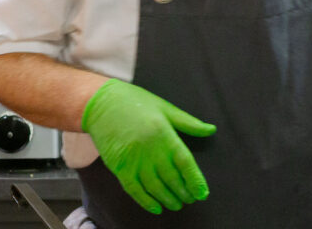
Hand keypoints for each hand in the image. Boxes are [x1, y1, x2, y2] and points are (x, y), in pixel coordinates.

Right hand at [81, 79, 216, 213]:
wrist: (100, 103)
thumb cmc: (136, 102)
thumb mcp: (166, 108)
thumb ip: (189, 123)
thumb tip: (211, 130)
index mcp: (164, 133)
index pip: (184, 162)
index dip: (194, 179)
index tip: (202, 192)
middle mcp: (149, 149)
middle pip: (171, 177)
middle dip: (183, 192)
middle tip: (191, 199)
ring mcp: (132, 159)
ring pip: (154, 186)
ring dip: (167, 198)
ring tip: (177, 204)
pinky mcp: (118, 166)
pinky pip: (133, 189)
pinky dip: (145, 201)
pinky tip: (156, 207)